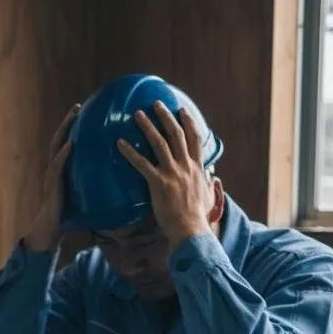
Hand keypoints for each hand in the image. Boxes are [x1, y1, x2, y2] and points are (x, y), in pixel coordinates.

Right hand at [25, 103, 79, 252]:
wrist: (51, 230)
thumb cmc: (67, 216)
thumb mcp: (82, 195)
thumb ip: (91, 184)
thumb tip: (113, 180)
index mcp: (61, 170)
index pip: (65, 143)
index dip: (72, 127)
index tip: (81, 112)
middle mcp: (54, 168)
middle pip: (59, 139)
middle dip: (67, 122)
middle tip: (77, 107)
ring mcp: (52, 175)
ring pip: (56, 147)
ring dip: (64, 131)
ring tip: (73, 118)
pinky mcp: (53, 185)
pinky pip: (57, 166)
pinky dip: (63, 154)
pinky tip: (70, 145)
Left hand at [117, 102, 216, 247]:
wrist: (190, 229)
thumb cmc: (198, 217)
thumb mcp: (207, 196)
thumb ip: (208, 183)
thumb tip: (212, 177)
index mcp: (197, 168)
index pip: (195, 139)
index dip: (188, 122)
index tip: (182, 111)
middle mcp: (185, 166)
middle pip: (176, 134)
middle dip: (166, 116)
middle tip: (155, 104)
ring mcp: (172, 173)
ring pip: (159, 143)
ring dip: (148, 126)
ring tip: (137, 114)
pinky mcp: (158, 182)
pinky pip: (141, 163)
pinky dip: (130, 152)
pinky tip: (119, 143)